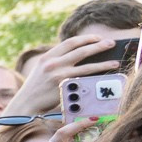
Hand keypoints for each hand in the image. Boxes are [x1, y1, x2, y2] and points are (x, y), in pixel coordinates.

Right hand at [0, 33, 121, 119]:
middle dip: (98, 45)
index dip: (85, 38)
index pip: (69, 42)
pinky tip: (105, 77)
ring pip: (87, 65)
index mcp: (46, 57)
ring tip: (116, 62)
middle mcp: (53, 63)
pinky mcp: (65, 86)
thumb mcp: (41, 70)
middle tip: (111, 43)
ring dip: (104, 63)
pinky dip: (97, 77)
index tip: (97, 38)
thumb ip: (55, 62)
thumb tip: (77, 57)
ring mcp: (59, 75)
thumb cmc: (35, 89)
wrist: (25, 104)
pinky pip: (85, 80)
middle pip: (81, 50)